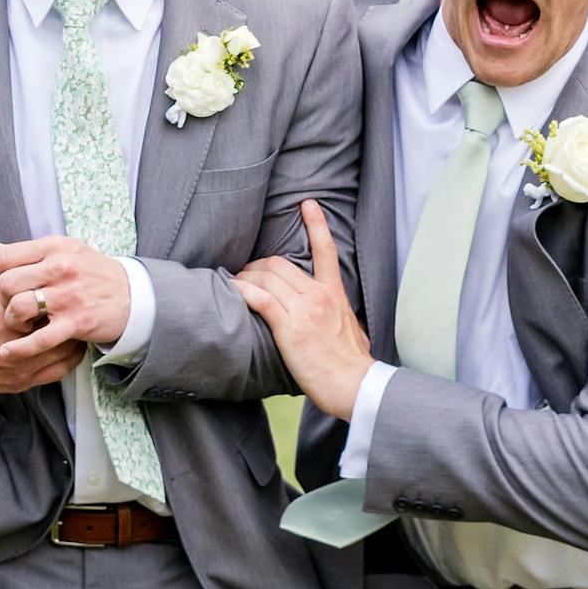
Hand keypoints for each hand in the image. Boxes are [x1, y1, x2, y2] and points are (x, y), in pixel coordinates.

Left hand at [0, 236, 135, 361]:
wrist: (132, 295)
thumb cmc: (92, 273)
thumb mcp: (63, 252)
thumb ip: (27, 252)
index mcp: (54, 247)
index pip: (6, 256)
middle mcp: (60, 267)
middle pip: (8, 283)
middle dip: (1, 299)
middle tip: (8, 306)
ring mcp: (69, 295)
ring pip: (19, 307)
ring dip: (11, 320)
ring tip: (19, 324)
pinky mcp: (76, 321)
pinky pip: (39, 338)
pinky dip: (19, 348)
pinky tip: (8, 351)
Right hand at [0, 271, 86, 396]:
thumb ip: (4, 275)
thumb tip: (20, 255)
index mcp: (8, 312)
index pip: (47, 297)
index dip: (59, 290)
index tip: (65, 284)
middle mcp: (18, 339)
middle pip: (61, 322)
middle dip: (71, 312)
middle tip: (78, 302)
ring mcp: (23, 364)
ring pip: (66, 348)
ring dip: (75, 334)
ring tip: (78, 322)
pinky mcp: (23, 382)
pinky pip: (60, 371)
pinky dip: (71, 358)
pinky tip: (72, 346)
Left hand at [233, 201, 375, 419]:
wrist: (355, 385)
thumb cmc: (352, 362)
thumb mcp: (352, 327)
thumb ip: (339, 312)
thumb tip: (335, 314)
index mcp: (335, 293)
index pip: (326, 250)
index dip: (316, 223)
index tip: (307, 203)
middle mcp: (319, 296)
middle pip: (280, 264)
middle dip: (258, 266)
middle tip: (246, 275)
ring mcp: (305, 311)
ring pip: (267, 278)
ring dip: (246, 278)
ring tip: (236, 285)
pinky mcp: (290, 328)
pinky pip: (261, 299)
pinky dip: (243, 291)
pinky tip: (232, 290)